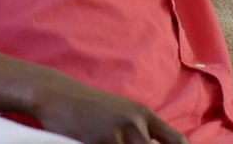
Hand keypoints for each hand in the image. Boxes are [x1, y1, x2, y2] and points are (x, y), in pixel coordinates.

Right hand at [32, 72, 188, 143]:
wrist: (57, 94)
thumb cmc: (88, 106)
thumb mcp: (120, 112)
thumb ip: (139, 130)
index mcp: (144, 114)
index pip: (176, 140)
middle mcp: (136, 123)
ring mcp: (118, 133)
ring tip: (109, 141)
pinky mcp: (100, 141)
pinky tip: (94, 143)